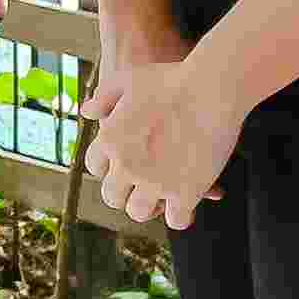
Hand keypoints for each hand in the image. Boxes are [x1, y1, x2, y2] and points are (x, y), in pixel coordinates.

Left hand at [81, 30, 244, 231]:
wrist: (211, 87)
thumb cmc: (172, 78)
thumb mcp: (128, 78)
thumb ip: (104, 96)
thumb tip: (87, 113)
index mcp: (109, 139)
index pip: (95, 167)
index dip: (109, 167)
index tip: (124, 164)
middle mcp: (126, 164)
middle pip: (112, 196)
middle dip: (124, 192)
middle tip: (141, 186)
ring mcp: (154, 181)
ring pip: (140, 212)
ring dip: (150, 206)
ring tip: (162, 196)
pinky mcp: (185, 192)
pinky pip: (177, 220)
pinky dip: (180, 215)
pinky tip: (186, 203)